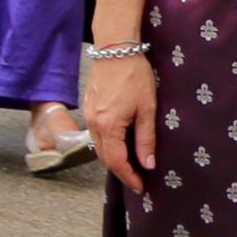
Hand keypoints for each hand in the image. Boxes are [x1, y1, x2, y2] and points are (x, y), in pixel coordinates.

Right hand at [89, 52, 157, 191]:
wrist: (115, 49)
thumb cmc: (135, 75)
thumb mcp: (148, 108)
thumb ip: (146, 139)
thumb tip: (148, 164)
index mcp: (108, 126)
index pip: (117, 162)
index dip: (129, 177)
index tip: (141, 187)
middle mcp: (94, 124)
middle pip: (105, 158)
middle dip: (121, 171)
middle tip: (138, 180)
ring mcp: (88, 116)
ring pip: (99, 147)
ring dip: (113, 158)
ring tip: (132, 165)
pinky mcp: (88, 108)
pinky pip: (96, 134)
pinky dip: (108, 144)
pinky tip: (121, 144)